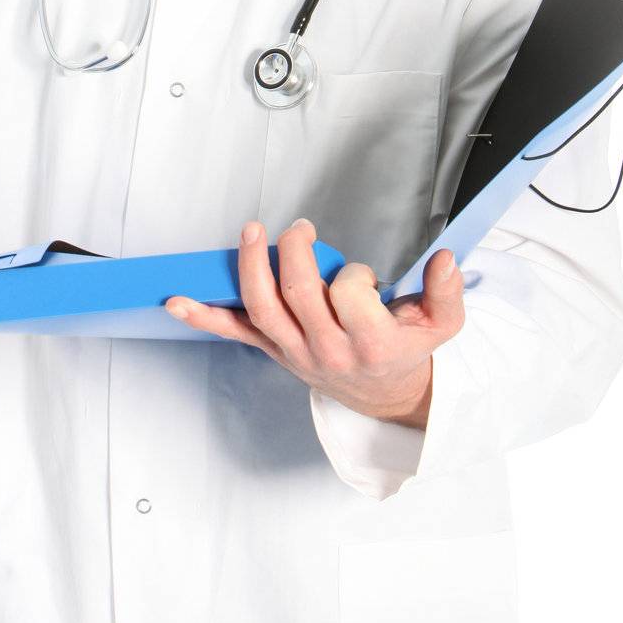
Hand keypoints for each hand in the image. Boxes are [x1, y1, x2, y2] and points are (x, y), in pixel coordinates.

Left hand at [164, 218, 464, 424]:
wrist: (383, 395)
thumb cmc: (405, 350)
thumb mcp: (441, 325)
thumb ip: (447, 292)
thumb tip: (445, 260)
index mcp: (369, 341)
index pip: (349, 292)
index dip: (354, 273)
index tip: (364, 276)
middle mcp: (326, 348)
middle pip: (297, 291)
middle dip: (295, 250)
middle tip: (301, 228)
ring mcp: (294, 350)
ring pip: (261, 305)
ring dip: (250, 265)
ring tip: (250, 232)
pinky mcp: (273, 349)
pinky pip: (233, 332)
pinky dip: (202, 316)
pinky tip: (175, 300)